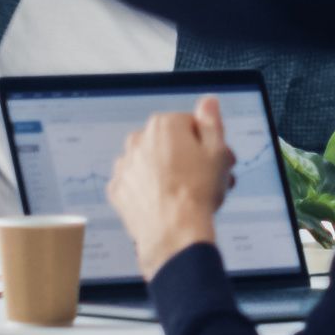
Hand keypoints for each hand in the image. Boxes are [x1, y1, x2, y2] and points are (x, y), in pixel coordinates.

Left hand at [107, 97, 234, 272]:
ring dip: (165, 173)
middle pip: (169, 144)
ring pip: (151, 163)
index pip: (191, 125)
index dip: (208, 144)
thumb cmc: (197, 193)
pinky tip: (165, 204)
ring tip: (186, 196)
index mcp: (165, 125)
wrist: (173, 233)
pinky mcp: (117, 189)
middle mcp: (139, 139)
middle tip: (206, 180)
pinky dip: (148, 191)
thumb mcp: (217, 152)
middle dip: (187, 158)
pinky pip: (136, 184)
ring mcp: (124, 165)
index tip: (216, 160)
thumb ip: (212, 121)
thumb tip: (208, 102)